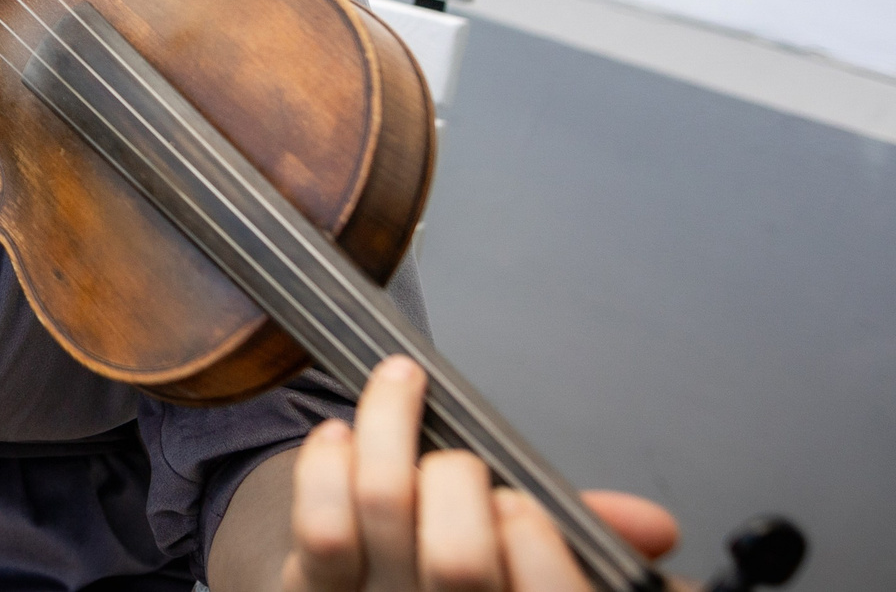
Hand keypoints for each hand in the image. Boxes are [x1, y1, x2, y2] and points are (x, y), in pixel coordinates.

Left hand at [286, 358, 678, 591]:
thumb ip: (596, 542)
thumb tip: (652, 525)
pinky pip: (321, 521)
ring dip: (391, 432)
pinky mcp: (312, 590)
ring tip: (401, 391)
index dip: (540, 548)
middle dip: (463, 481)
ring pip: (383, 509)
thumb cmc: (463, 575)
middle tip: (460, 462)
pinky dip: (329, 461)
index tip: (521, 503)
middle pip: (460, 558)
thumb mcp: (545, 561)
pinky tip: (341, 435)